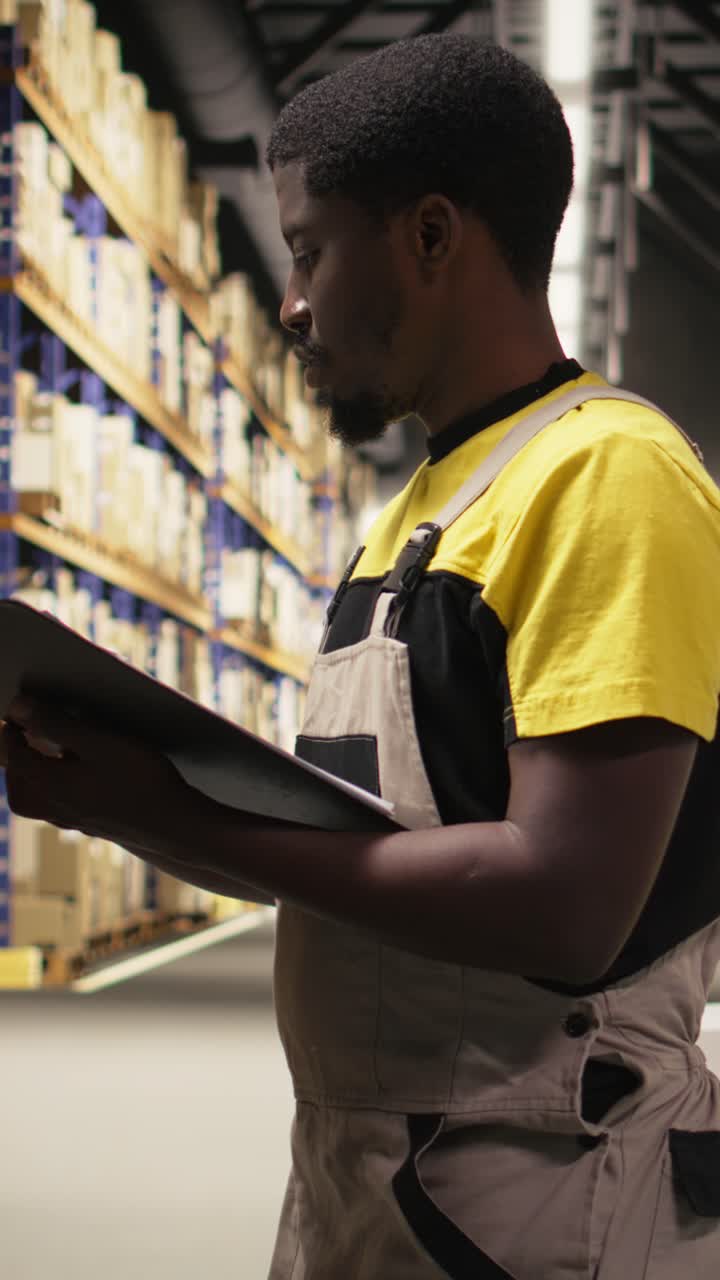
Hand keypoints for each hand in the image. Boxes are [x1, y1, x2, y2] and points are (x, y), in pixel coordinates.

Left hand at [0, 697, 206, 858]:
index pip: (14, 756)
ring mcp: (77, 821)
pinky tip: (85, 774)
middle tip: (27, 736)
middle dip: (18, 761)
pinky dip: (62, 788)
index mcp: (49, 786)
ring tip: (53, 753)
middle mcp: (56, 808)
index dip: (12, 730)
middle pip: (20, 789)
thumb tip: (17, 708)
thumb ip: (54, 724)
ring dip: (39, 777)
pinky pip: (64, 808)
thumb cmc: (140, 779)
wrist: (177, 827)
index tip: (18, 710)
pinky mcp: (97, 826)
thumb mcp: (98, 742)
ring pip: (41, 802)